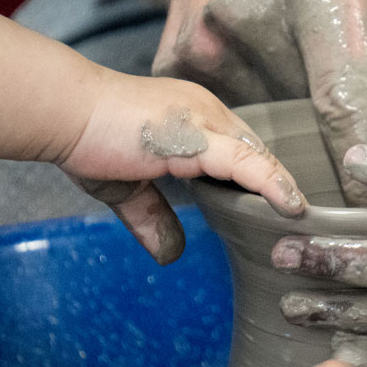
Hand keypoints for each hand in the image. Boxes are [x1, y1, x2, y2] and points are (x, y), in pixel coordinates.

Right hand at [58, 73, 305, 264]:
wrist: (62, 112)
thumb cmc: (86, 138)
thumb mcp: (126, 187)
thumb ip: (152, 215)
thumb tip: (169, 255)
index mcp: (193, 117)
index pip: (237, 148)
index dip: (258, 177)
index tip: (277, 207)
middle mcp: (206, 111)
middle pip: (254, 152)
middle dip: (276, 184)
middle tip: (299, 218)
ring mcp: (206, 120)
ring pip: (257, 158)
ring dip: (282, 188)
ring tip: (304, 218)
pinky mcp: (199, 138)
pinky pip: (247, 164)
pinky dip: (272, 185)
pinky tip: (292, 206)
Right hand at [153, 0, 366, 204]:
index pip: (348, 104)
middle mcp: (251, 21)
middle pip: (306, 130)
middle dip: (342, 168)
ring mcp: (204, 45)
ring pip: (268, 133)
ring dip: (302, 147)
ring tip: (325, 132)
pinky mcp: (176, 63)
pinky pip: (226, 123)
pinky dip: (261, 132)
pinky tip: (279, 114)